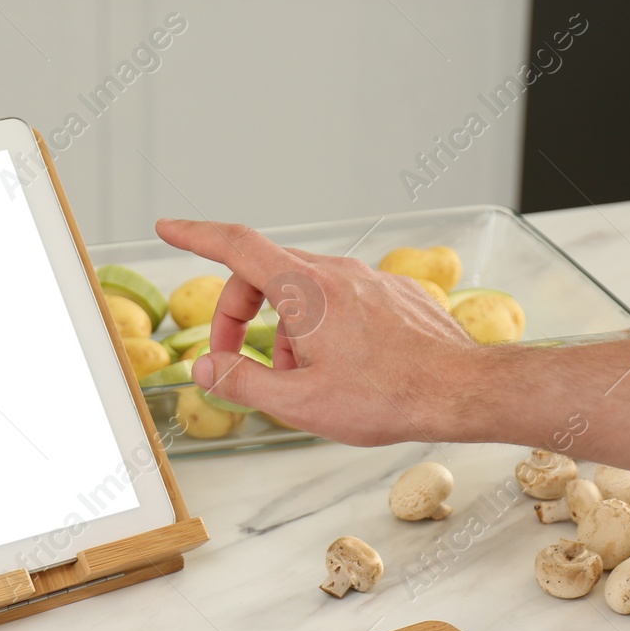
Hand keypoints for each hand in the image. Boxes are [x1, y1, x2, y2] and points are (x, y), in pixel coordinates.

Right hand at [154, 218, 479, 446]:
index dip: (196, 235)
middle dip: (238, 316)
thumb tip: (204, 368)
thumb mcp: (298, 403)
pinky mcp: (393, 294)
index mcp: (305, 290)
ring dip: (284, 333)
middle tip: (232, 364)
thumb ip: (240, 381)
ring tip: (303, 382)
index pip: (236, 246)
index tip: (169, 227)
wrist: (461, 391)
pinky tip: (344, 370)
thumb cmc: (386, 398)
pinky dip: (322, 330)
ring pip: (304, 294)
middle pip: (265, 275)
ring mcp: (368, 279)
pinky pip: (341, 301)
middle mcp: (335, 272)